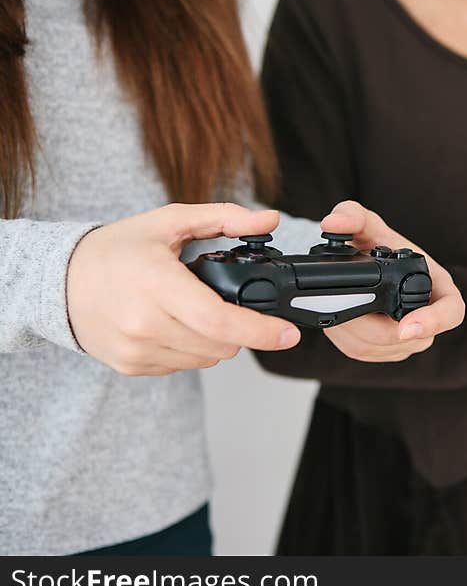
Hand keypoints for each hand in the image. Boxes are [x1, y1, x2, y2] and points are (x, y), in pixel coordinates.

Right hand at [68, 203, 301, 375]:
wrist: (58, 280)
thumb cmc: (116, 250)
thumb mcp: (170, 221)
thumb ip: (224, 219)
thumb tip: (270, 220)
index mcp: (156, 283)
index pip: (219, 320)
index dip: (261, 331)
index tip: (288, 334)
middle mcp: (144, 323)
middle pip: (221, 343)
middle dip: (240, 328)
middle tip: (229, 304)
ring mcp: (137, 349)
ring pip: (207, 358)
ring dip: (217, 339)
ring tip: (193, 310)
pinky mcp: (132, 366)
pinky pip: (184, 366)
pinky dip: (192, 348)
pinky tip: (174, 324)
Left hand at [316, 200, 465, 361]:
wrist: (364, 265)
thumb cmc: (377, 245)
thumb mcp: (369, 225)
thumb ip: (353, 216)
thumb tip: (332, 223)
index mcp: (438, 286)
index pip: (452, 312)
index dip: (433, 322)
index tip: (406, 327)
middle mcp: (429, 318)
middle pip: (402, 336)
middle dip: (366, 321)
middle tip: (341, 300)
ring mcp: (409, 339)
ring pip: (378, 348)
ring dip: (351, 329)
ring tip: (335, 305)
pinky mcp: (387, 351)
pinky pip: (365, 353)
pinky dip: (345, 338)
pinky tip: (339, 318)